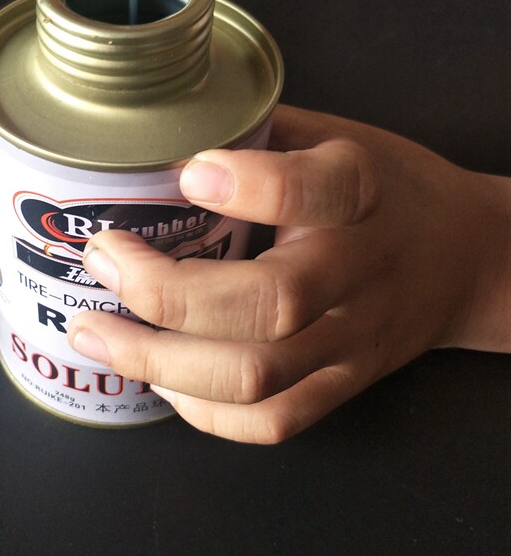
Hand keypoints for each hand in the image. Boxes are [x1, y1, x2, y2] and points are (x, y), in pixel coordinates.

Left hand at [67, 105, 510, 442]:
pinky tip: (159, 377)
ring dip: (158, 361)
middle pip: (269, 304)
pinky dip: (201, 409)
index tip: (187, 174)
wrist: (463, 259)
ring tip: (93, 332)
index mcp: (362, 194)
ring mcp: (352, 341)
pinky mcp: (343, 385)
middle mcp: (359, 273)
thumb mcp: (336, 138)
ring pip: (257, 376)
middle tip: (102, 261)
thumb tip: (161, 134)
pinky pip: (271, 422)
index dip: (249, 186)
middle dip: (165, 292)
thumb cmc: (385, 189)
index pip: (316, 193)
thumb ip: (259, 133)